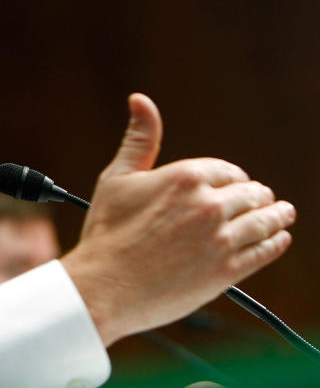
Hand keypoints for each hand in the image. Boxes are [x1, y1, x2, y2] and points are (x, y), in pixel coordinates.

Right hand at [60, 93, 295, 345]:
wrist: (103, 287)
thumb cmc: (106, 233)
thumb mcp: (117, 178)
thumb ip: (140, 139)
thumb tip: (141, 100)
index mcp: (186, 177)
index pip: (228, 171)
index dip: (232, 178)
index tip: (234, 184)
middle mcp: (209, 204)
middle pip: (250, 194)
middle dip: (256, 196)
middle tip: (261, 200)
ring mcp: (222, 239)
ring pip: (265, 220)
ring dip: (278, 215)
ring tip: (283, 214)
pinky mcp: (228, 270)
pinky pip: (265, 250)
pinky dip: (277, 242)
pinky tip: (279, 238)